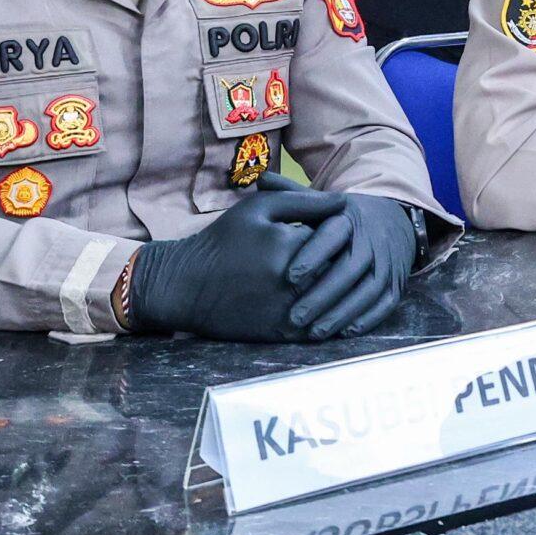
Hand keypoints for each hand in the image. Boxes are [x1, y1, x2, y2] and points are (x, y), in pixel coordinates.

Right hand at [125, 177, 343, 340]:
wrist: (186, 287)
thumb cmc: (223, 241)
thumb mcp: (259, 208)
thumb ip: (304, 201)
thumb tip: (345, 203)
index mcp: (289, 244)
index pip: (338, 237)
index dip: (342, 233)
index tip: (339, 231)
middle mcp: (293, 280)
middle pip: (342, 270)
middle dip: (346, 262)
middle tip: (349, 256)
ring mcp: (288, 310)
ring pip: (336, 300)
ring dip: (343, 290)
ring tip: (341, 279)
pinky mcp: (282, 333)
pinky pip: (322, 327)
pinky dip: (332, 316)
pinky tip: (332, 305)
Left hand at [280, 193, 421, 338]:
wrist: (391, 221)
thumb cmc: (342, 219)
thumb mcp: (321, 203)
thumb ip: (292, 195)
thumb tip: (260, 179)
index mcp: (349, 217)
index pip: (334, 235)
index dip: (313, 255)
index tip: (289, 277)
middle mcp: (371, 239)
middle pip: (351, 268)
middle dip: (323, 294)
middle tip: (295, 317)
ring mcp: (387, 262)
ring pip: (369, 289)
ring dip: (342, 312)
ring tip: (314, 332)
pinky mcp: (397, 283)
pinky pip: (386, 303)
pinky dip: (368, 318)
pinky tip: (344, 332)